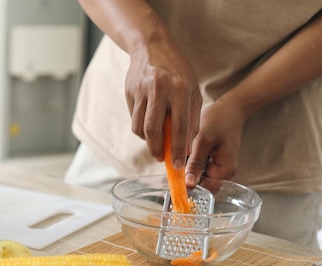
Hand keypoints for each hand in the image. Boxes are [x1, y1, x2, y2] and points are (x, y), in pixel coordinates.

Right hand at [124, 40, 201, 164]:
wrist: (152, 46)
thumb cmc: (177, 70)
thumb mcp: (192, 89)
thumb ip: (191, 117)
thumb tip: (189, 146)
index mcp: (178, 88)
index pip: (178, 126)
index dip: (178, 148)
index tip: (177, 164)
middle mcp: (158, 89)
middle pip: (153, 130)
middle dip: (157, 150)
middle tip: (161, 159)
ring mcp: (141, 90)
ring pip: (139, 127)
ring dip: (147, 141)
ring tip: (155, 145)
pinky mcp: (129, 92)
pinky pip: (133, 118)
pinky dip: (140, 129)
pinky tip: (148, 128)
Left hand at [185, 96, 246, 186]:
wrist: (232, 107)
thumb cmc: (221, 120)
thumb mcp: (205, 140)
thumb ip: (196, 162)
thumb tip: (189, 183)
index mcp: (225, 170)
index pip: (206, 189)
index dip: (191, 185)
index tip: (177, 177)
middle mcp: (222, 171)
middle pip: (200, 183)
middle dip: (188, 174)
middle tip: (180, 158)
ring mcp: (217, 165)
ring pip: (197, 174)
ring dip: (188, 165)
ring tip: (186, 149)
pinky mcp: (211, 159)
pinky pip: (197, 165)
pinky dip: (191, 159)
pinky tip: (189, 147)